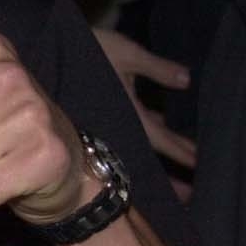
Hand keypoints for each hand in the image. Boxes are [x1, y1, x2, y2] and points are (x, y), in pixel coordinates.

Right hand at [91, 27, 196, 195]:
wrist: (46, 52)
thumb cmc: (89, 50)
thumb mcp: (128, 53)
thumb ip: (158, 69)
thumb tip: (187, 81)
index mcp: (129, 114)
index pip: (161, 139)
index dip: (181, 152)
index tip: (199, 166)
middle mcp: (117, 127)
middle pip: (148, 156)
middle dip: (168, 175)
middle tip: (189, 194)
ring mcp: (104, 126)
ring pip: (135, 148)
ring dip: (154, 159)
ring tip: (175, 169)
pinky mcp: (94, 119)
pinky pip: (123, 135)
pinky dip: (141, 136)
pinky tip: (153, 127)